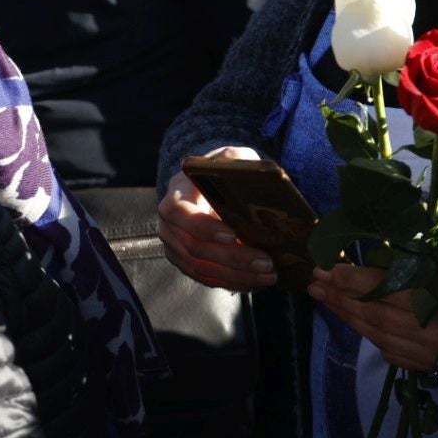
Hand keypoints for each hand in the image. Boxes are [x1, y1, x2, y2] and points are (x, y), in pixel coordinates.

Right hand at [158, 150, 277, 289]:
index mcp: (177, 193)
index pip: (180, 212)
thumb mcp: (232, 157)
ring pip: (201, 267)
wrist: (210, 185)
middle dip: (233, 258)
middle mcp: (169, 223)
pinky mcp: (186, 262)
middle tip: (266, 262)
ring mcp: (175, 246)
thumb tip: (264, 176)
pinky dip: (232, 281)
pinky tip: (256, 281)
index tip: (232, 235)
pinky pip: (206, 277)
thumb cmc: (223, 171)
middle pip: (195, 247)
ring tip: (268, 275)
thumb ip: (240, 163)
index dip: (204, 227)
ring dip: (236, 275)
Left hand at [308, 264, 437, 371]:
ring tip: (322, 296)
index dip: (355, 279)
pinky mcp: (416, 363)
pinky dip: (363, 329)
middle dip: (340, 295)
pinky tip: (347, 316)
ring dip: (345, 313)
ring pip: (372, 331)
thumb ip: (418, 265)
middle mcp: (422, 328)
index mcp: (433, 299)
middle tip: (315, 281)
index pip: (385, 289)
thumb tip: (379, 255)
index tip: (330, 268)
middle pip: (372, 311)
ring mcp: (418, 350)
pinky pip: (382, 345)